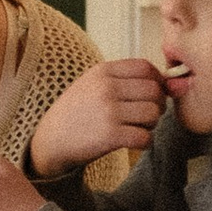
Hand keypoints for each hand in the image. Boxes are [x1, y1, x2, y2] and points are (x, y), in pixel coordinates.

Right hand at [26, 59, 163, 176]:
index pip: (145, 67)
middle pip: (154, 91)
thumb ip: (121, 79)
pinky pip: (145, 137)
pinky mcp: (110, 136)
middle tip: (147, 116)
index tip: (154, 94)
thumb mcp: (90, 84)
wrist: (50, 141)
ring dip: (151, 124)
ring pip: (153, 114)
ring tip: (138, 128)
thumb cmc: (76, 112)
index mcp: (103, 72)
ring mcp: (109, 111)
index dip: (157, 81)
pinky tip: (135, 143)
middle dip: (158, 105)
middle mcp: (106, 88)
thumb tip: (161, 81)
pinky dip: (145, 142)